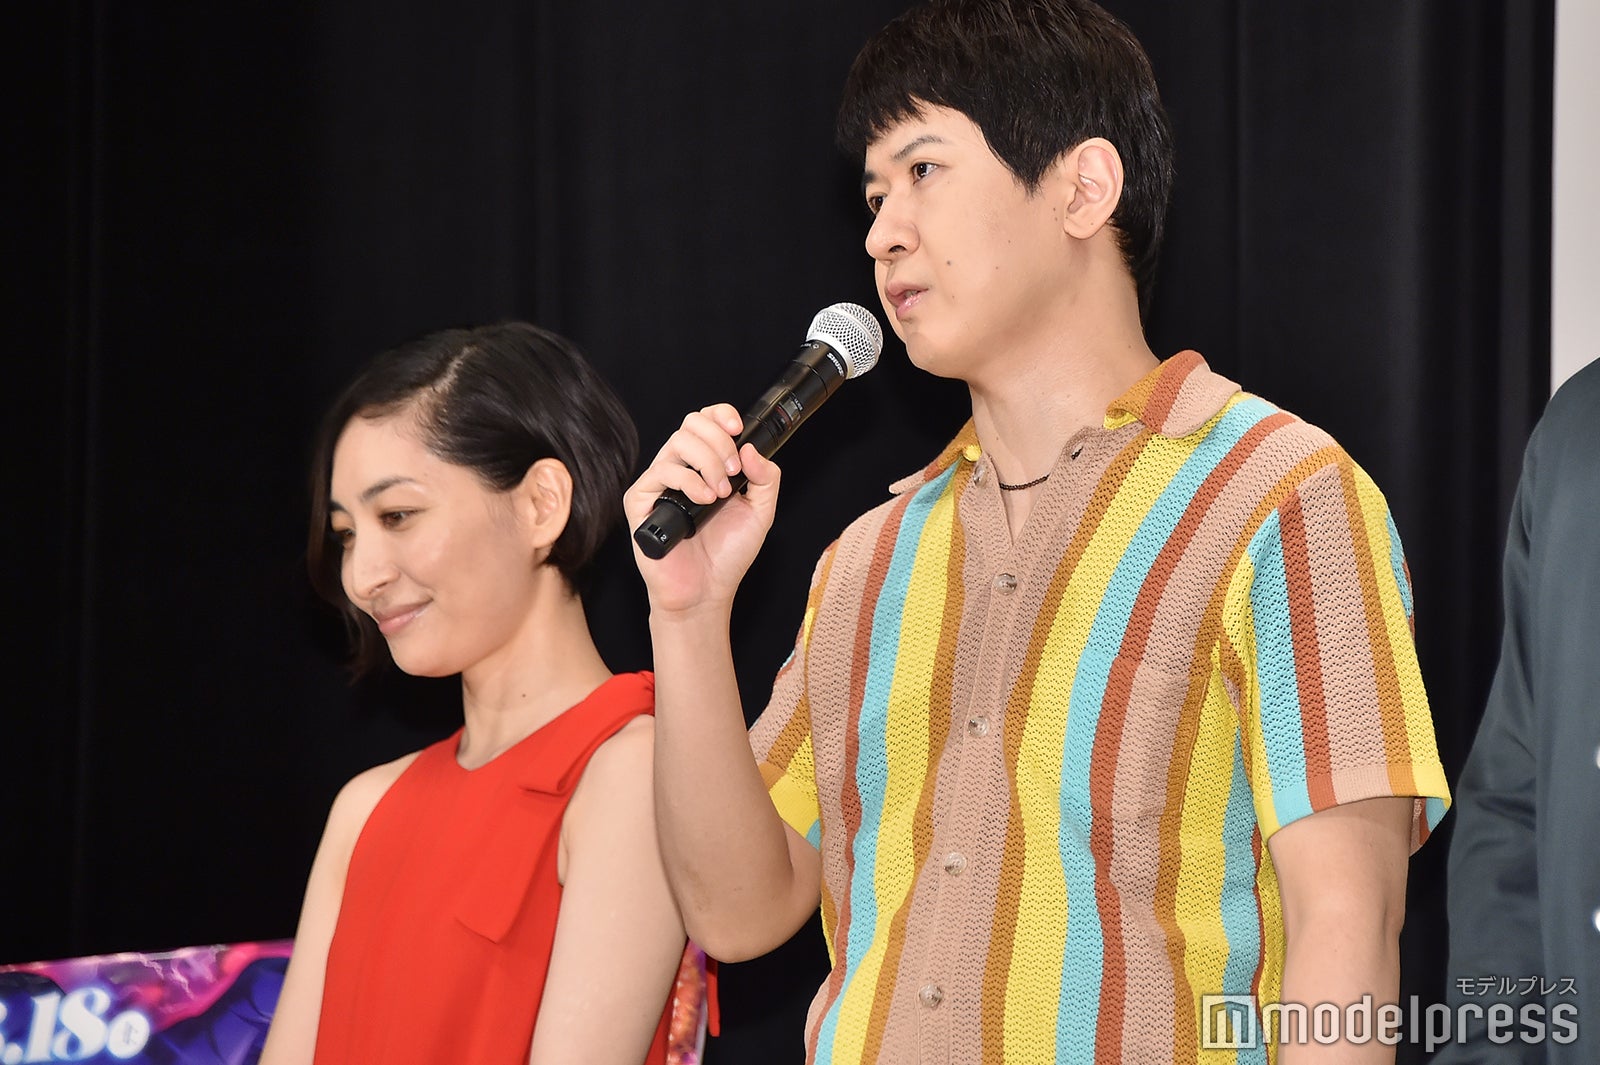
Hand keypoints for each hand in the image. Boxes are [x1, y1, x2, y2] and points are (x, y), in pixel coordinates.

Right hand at [624, 404, 780, 613]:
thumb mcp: (760, 513)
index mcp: (705, 466)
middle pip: (690, 424)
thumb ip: (766, 478)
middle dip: (719, 442)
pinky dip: (688, 481)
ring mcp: (659, 484)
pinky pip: (661, 472)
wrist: (706, 592)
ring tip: (722, 492)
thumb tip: (751, 447)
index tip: (738, 428)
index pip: (705, 422)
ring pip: (677, 443)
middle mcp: (680, 469)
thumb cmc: (727, 555)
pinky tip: (705, 501)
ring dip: (707, 462)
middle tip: (734, 472)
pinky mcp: (641, 501)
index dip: (720, 415)